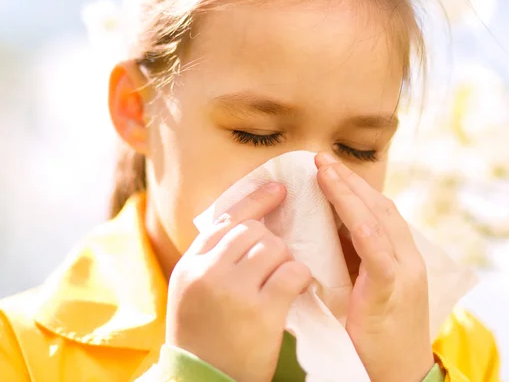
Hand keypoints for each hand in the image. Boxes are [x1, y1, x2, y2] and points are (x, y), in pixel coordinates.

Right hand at [166, 183, 311, 381]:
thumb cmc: (202, 338)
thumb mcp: (193, 293)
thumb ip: (212, 259)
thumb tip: (248, 225)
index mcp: (190, 265)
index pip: (226, 219)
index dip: (255, 201)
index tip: (279, 189)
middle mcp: (208, 271)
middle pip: (253, 231)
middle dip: (270, 242)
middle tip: (276, 261)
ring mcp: (233, 290)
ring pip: (274, 247)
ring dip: (286, 260)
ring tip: (282, 280)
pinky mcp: (261, 310)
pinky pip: (293, 272)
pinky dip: (301, 276)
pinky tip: (298, 288)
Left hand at [315, 153, 433, 381]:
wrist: (401, 375)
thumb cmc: (377, 336)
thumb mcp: (364, 291)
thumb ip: (351, 263)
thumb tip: (320, 236)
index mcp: (398, 256)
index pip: (377, 211)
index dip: (352, 188)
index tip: (327, 168)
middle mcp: (407, 258)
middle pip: (378, 207)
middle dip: (349, 181)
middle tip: (321, 158)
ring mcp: (404, 273)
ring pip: (378, 222)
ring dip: (350, 193)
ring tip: (325, 171)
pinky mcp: (392, 292)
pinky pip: (378, 254)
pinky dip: (362, 226)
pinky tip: (344, 207)